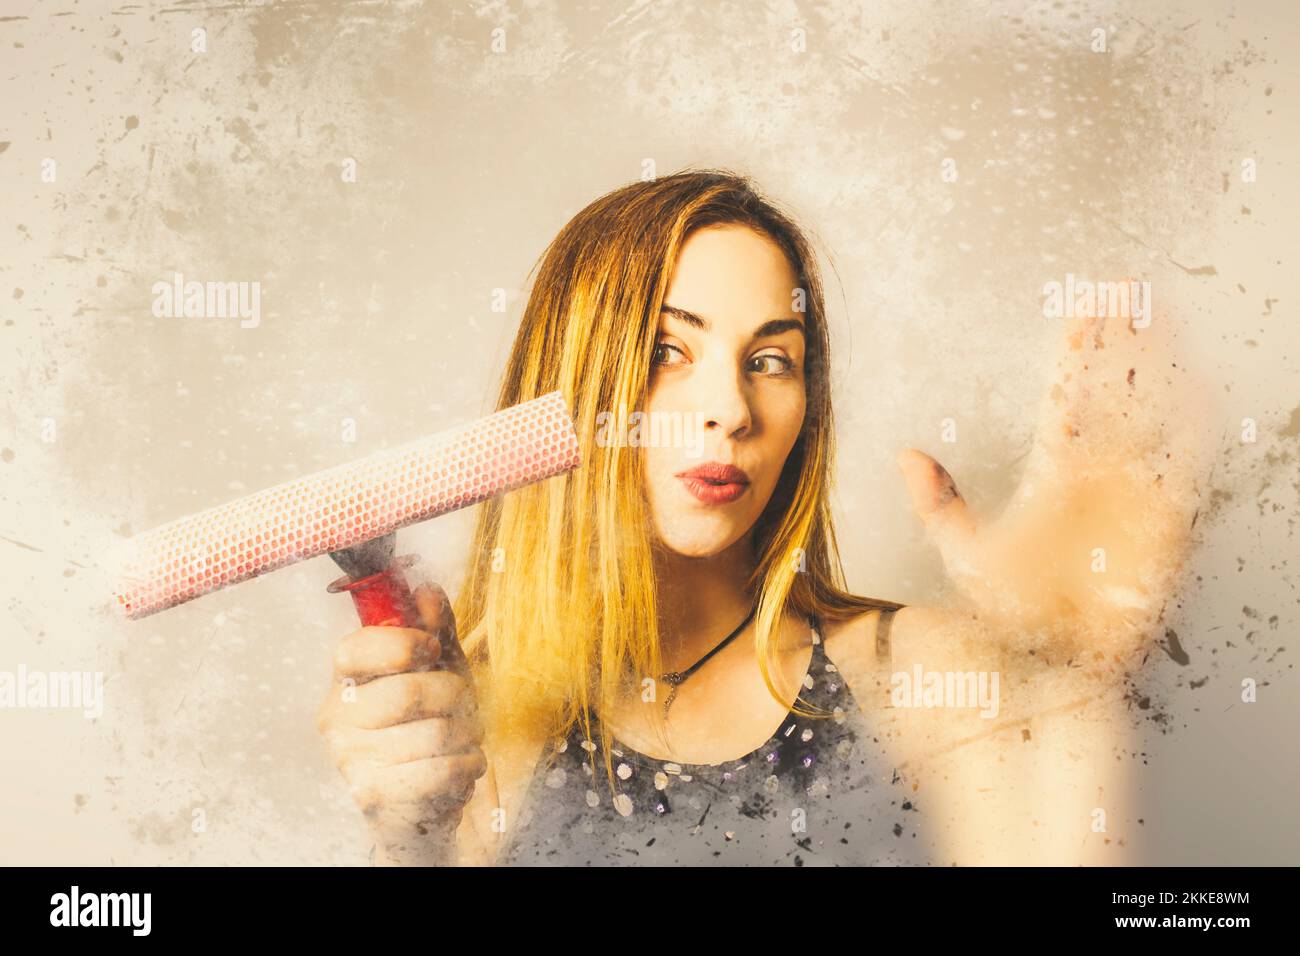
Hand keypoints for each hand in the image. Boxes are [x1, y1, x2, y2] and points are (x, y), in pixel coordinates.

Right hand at [317, 583, 486, 864]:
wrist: (421, 801)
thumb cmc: (427, 725)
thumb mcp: (437, 669)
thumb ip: (433, 630)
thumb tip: (427, 591)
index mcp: (346, 680)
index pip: (353, 650)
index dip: (401, 644)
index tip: (430, 649)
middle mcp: (336, 718)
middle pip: (408, 691)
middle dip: (454, 695)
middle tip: (461, 704)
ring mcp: (350, 759)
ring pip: (433, 732)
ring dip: (467, 734)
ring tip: (461, 739)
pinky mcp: (374, 795)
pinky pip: (440, 769)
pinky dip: (468, 764)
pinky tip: (462, 765)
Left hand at [897, 282, 1208, 658]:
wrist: (1051, 668)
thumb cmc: (1014, 616)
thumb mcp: (964, 553)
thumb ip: (938, 504)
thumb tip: (906, 455)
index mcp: (1055, 474)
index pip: (1069, 396)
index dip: (1077, 351)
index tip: (1082, 306)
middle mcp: (1099, 476)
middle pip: (1114, 392)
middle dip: (1120, 339)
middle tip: (1124, 287)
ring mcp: (1133, 494)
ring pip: (1148, 415)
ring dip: (1153, 365)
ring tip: (1155, 313)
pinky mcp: (1164, 524)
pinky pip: (1183, 466)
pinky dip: (1190, 427)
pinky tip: (1193, 384)